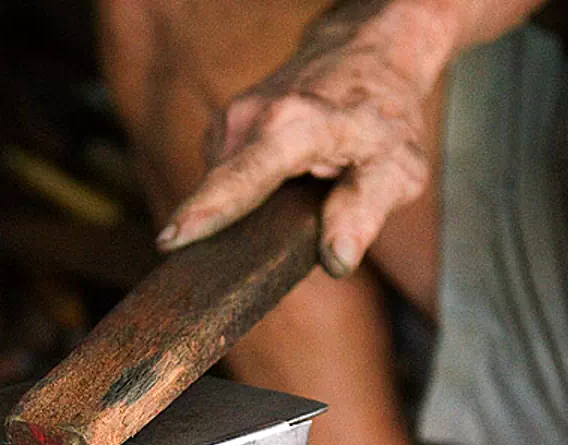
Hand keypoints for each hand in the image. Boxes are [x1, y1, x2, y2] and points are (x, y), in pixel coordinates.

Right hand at [154, 0, 457, 276]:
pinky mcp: (224, 127)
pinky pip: (224, 178)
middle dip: (224, 234)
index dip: (207, 213)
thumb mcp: (396, 170)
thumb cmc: (384, 121)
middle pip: (220, 193)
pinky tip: (279, 189)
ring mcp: (231, 119)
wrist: (367, 61)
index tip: (171, 240)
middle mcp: (251, 118)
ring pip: (221, 188)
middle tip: (256, 256)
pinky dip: (245, 194)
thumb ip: (364, 212)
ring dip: (247, 212)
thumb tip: (337, 260)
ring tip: (291, 206)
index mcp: (293, 127)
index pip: (242, 179)